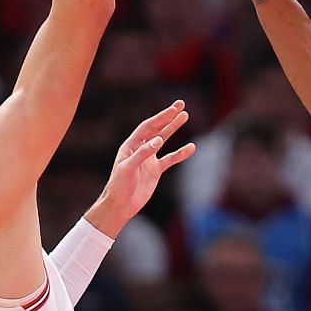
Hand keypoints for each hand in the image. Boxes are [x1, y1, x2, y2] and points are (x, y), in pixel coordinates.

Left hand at [85, 101, 195, 234]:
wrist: (120, 205)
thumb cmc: (119, 186)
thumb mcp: (128, 168)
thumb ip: (142, 154)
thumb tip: (158, 140)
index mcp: (130, 145)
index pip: (147, 127)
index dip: (160, 118)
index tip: (172, 110)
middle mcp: (140, 149)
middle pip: (156, 129)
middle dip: (168, 117)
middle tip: (181, 105)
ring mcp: (148, 159)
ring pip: (164, 140)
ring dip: (174, 128)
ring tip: (185, 116)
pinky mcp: (155, 170)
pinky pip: (170, 159)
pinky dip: (180, 153)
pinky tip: (191, 148)